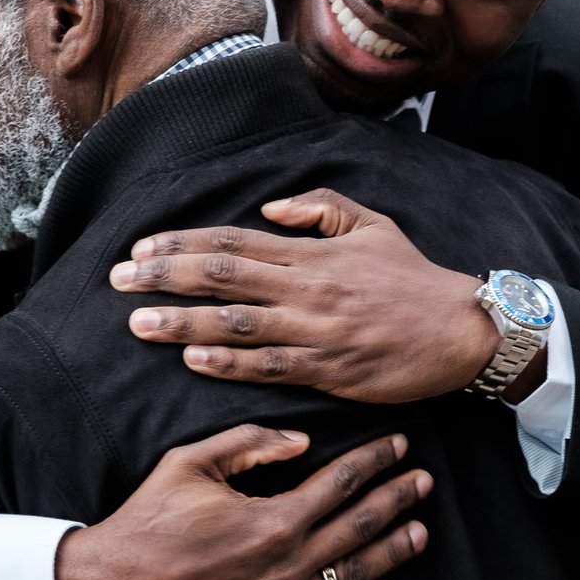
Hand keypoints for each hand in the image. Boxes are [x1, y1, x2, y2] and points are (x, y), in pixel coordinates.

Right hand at [54, 424, 431, 579]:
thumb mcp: (191, 463)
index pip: (341, 483)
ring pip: (356, 575)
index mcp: (272, 519)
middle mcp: (287, 564)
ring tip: (421, 532)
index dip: (375, 461)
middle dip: (398, 499)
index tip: (399, 446)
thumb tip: (303, 442)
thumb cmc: (149, 521)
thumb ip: (251, 445)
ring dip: (393, 551)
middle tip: (424, 482)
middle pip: (361, 526)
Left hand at [113, 190, 514, 404]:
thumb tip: (268, 209)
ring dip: (182, 323)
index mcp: (314, 253)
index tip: (142, 247)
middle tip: (118, 279)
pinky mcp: (328, 370)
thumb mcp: (373, 224)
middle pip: (223, 278)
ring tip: (137, 323)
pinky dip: (229, 363)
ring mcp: (316, 331)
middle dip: (164, 277)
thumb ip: (320, 209)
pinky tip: (193, 360)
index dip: (182, 243)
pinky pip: (269, 366)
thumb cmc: (414, 278)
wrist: (461, 330)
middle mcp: (308, 288)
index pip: (234, 242)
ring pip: (236, 323)